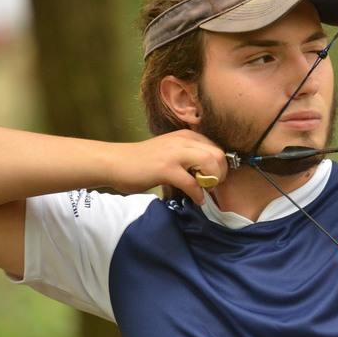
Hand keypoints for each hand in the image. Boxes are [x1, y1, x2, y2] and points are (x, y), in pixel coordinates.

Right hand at [106, 130, 227, 203]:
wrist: (115, 162)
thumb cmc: (142, 161)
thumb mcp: (170, 151)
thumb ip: (189, 156)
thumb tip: (208, 171)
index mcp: (186, 136)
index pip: (216, 147)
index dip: (221, 164)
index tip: (216, 177)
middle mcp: (183, 141)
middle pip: (218, 154)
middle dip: (222, 172)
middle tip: (214, 185)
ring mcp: (174, 154)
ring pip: (209, 163)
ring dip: (213, 180)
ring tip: (207, 190)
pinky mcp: (165, 169)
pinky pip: (192, 183)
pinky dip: (198, 194)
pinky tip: (197, 200)